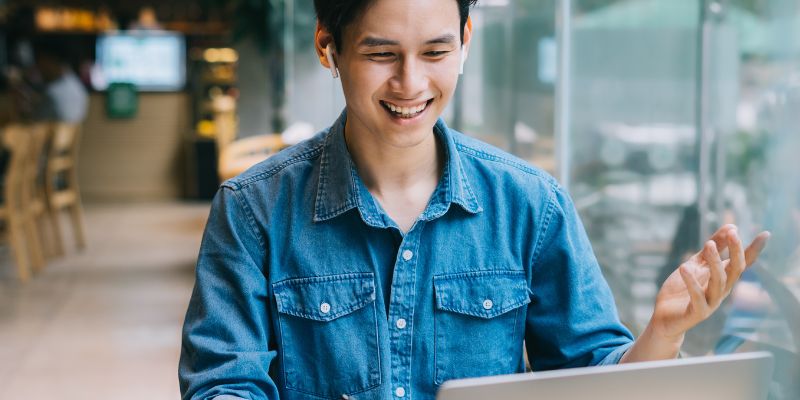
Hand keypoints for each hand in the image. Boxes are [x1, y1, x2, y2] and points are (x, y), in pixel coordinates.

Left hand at [649, 225, 769, 341]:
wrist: (665, 319)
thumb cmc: (681, 290)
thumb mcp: (695, 264)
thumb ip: (712, 248)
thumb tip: (731, 226)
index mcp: (722, 279)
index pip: (742, 263)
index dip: (753, 250)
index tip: (765, 234)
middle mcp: (721, 291)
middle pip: (734, 270)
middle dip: (735, 252)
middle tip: (733, 233)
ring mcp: (710, 303)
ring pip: (719, 282)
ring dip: (715, 262)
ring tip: (708, 244)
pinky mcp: (697, 313)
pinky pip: (697, 297)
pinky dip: (692, 282)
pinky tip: (684, 267)